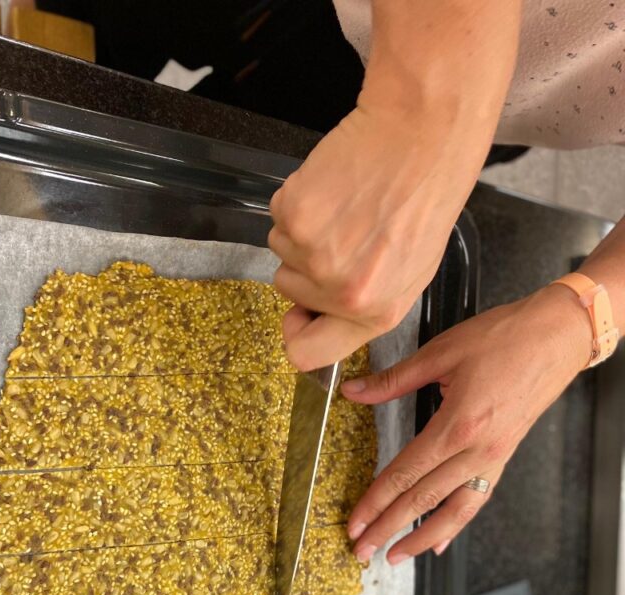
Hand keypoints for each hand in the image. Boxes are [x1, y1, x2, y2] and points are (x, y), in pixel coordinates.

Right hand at [267, 79, 503, 371]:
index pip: (306, 354)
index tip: (298, 315)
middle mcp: (341, 292)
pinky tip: (333, 185)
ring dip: (303, 229)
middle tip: (344, 232)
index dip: (296, 333)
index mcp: (375, 313)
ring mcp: (314, 254)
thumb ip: (362, 306)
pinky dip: (297, 198)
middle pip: (289, 290)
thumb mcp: (410, 273)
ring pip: (281, 250)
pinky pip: (277, 215)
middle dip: (306, 265)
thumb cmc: (424, 198)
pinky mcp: (294, 214)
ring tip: (345, 206)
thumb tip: (311, 318)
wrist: (423, 134)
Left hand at [341, 285, 592, 562]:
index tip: (355, 521)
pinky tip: (440, 540)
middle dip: (388, 528)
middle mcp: (477, 449)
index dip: (376, 501)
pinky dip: (455, 523)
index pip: (405, 473)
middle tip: (362, 549)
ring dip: (421, 537)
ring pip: (453, 510)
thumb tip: (353, 391)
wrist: (558, 337)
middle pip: (423, 499)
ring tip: (396, 555)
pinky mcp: (503, 456)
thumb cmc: (506, 338)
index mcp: (457, 425)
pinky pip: (476, 498)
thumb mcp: (441, 352)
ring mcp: (493, 457)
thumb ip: (394, 379)